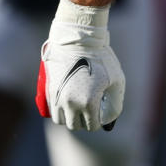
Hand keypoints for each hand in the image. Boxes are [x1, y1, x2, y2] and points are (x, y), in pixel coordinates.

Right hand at [36, 0, 123, 130]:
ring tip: (79, 106)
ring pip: (62, 121)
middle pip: (76, 125)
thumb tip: (109, 121)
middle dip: (85, 120)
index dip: (99, 119)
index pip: (92, 125)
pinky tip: (69, 102)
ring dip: (70, 117)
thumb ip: (115, 103)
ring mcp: (57, 98)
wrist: (78, 40)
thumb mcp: (117, 80)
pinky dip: (60, 111)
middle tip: (91, 107)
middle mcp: (71, 104)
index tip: (101, 108)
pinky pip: (53, 111)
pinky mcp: (49, 91)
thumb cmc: (101, 58)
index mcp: (89, 103)